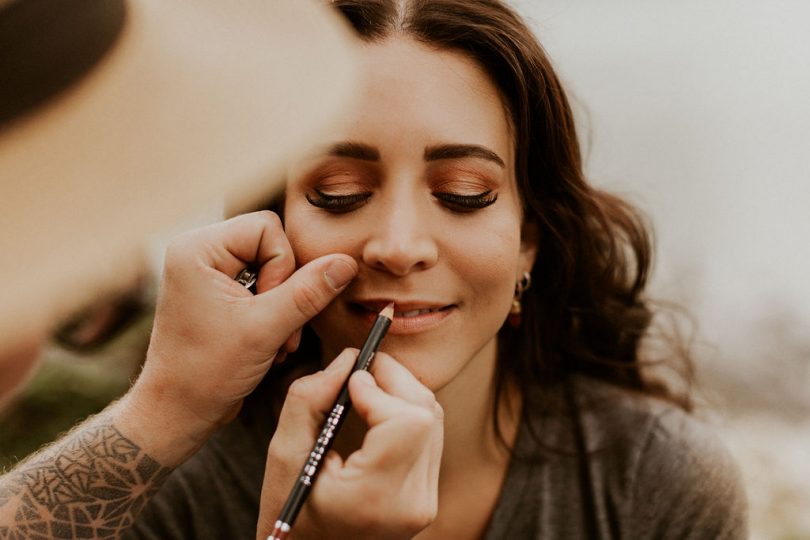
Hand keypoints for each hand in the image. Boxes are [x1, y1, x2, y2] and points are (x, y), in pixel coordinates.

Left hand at [126, 211, 357, 454]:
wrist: (178, 411)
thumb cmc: (205, 372)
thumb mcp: (266, 329)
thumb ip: (309, 292)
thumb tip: (344, 264)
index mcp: (198, 249)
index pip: (266, 227)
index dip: (282, 265)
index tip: (269, 307)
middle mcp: (200, 253)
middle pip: (271, 245)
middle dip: (284, 289)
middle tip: (277, 328)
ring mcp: (209, 273)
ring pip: (272, 268)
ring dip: (283, 306)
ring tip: (274, 341)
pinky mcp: (219, 293)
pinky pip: (263, 286)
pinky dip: (274, 313)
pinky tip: (270, 342)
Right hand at [256, 350, 443, 539]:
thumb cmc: (289, 509)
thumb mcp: (284, 454)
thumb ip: (309, 400)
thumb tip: (347, 358)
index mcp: (375, 496)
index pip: (407, 420)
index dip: (380, 387)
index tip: (348, 382)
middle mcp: (412, 502)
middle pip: (425, 413)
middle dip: (394, 379)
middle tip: (359, 371)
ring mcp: (425, 502)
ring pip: (433, 418)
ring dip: (401, 392)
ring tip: (365, 387)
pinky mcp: (428, 496)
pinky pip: (430, 435)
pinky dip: (407, 411)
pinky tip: (377, 410)